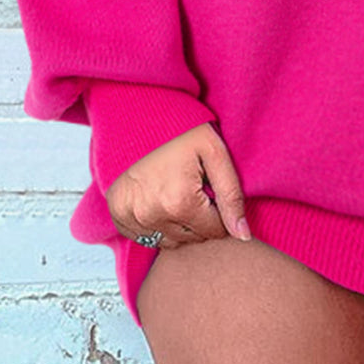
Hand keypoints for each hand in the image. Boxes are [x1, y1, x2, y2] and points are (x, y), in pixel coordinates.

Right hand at [104, 122, 249, 248]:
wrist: (140, 120)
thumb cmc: (182, 134)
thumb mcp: (215, 154)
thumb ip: (232, 195)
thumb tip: (243, 236)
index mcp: (180, 202)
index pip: (216, 231)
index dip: (220, 211)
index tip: (212, 190)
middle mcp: (153, 217)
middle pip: (195, 239)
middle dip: (202, 218)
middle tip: (196, 188)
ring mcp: (133, 220)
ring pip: (174, 242)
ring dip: (182, 225)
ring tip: (179, 193)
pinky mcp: (120, 219)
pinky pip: (150, 239)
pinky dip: (160, 225)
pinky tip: (161, 200)